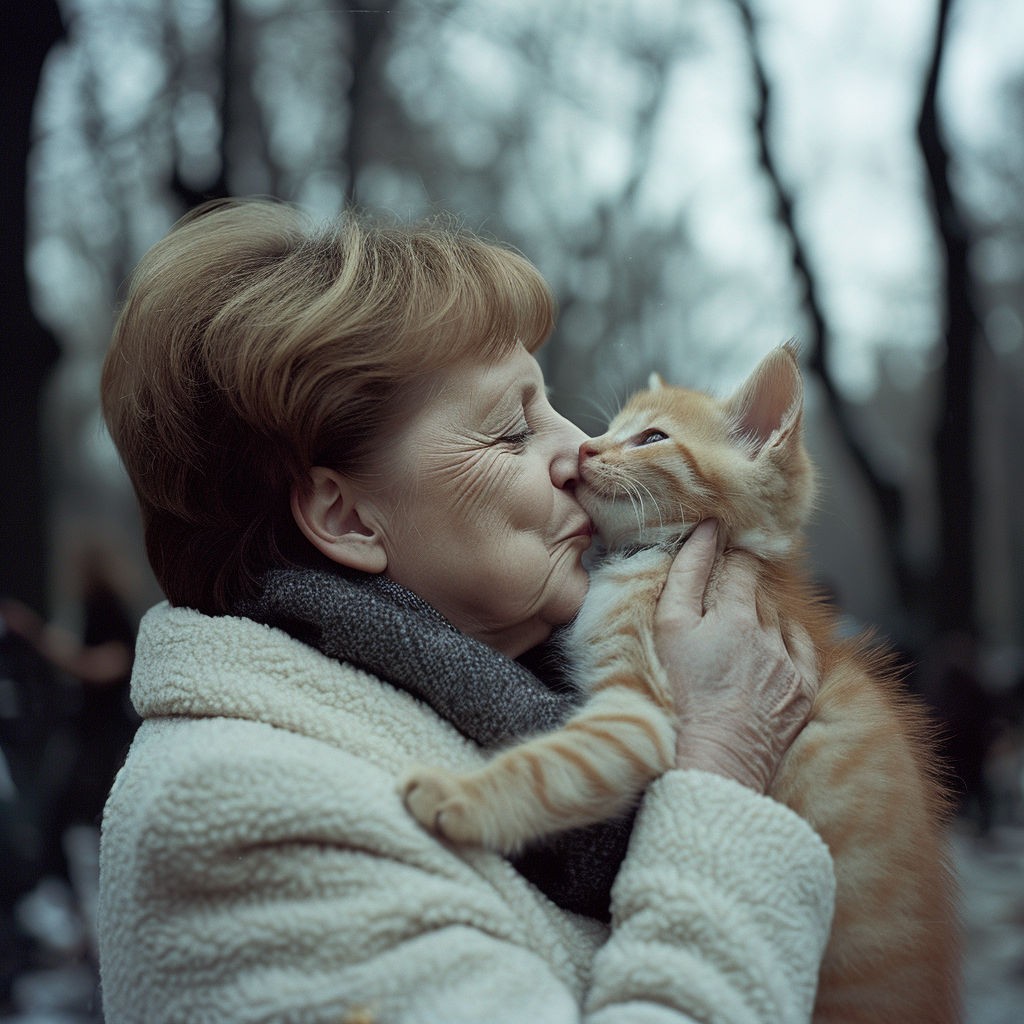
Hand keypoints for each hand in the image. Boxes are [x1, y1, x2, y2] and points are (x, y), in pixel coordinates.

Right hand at [653, 519, 818, 792]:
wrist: (716, 758)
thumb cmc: (682, 694)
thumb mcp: (670, 627)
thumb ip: (688, 573)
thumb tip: (708, 528)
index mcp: (737, 614)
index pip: (741, 567)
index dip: (729, 560)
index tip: (718, 563)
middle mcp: (771, 633)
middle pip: (761, 595)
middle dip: (742, 593)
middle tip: (718, 607)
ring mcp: (791, 664)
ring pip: (781, 622)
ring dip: (763, 621)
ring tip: (737, 638)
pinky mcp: (804, 692)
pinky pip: (804, 653)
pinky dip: (789, 646)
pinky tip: (770, 653)